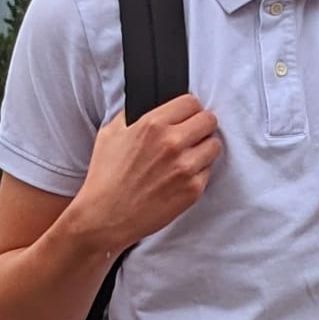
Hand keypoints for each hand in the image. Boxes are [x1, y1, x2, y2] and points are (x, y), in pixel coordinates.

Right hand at [74, 94, 220, 251]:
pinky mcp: (193, 189)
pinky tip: (181, 176)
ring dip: (203, 148)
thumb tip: (153, 106)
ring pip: (214, 145)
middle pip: (209, 120)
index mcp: (152, 124)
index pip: (191, 102)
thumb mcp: (111, 133)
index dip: (188, 109)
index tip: (185, 117)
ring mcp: (185, 167)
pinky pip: (209, 170)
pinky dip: (199, 171)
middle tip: (191, 135)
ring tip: (187, 156)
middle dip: (201, 126)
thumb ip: (134, 114)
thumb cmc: (105, 177)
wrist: (105, 217)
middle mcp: (172, 143)